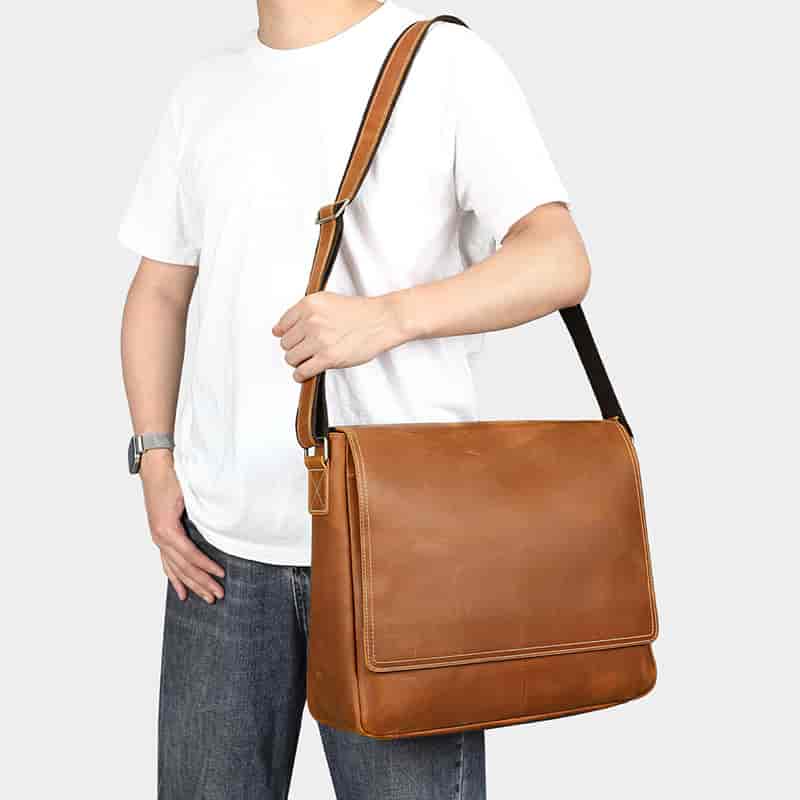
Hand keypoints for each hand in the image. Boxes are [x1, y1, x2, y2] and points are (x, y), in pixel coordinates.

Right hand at [140, 451, 224, 603]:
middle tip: (217, 595)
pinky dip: (174, 577)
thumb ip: (200, 514)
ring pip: (175, 568)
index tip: (221, 574)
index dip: (206, 566)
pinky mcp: (160, 536)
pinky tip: (181, 591)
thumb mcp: (189, 495)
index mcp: (167, 530)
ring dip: (191, 584)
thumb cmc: (172, 478)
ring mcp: (158, 538)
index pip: (190, 555)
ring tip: (206, 597)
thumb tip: (219, 527)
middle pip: (183, 567)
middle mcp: (160, 537)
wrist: (156, 467)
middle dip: (201, 582)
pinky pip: (167, 562)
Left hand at [273, 292, 406, 380]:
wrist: (382, 320)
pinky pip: (302, 371)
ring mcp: (319, 340)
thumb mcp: (328, 301)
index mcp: (309, 305)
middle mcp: (311, 321)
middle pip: (285, 343)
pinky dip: (300, 375)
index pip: (282, 325)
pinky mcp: (327, 357)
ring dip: (298, 362)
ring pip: (291, 358)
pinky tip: (305, 373)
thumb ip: (306, 312)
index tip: (289, 339)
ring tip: (308, 360)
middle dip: (294, 348)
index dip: (286, 334)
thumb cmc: (361, 312)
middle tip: (306, 349)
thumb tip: (282, 328)